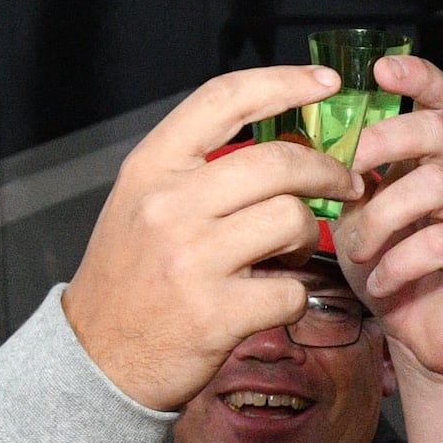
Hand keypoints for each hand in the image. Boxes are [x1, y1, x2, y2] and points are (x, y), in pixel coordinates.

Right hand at [61, 67, 355, 412]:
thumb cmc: (130, 277)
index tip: (324, 83)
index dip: (283, 83)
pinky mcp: (216, 313)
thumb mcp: (141, 202)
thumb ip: (197, 168)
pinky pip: (290, 290)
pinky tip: (273, 299)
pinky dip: (294, 296)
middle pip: (278, 162)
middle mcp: (169, 205)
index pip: (224, 99)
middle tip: (346, 184)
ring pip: (292, 220)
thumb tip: (280, 140)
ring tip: (292, 252)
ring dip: (309, 237)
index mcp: (151, 167)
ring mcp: (192, 259)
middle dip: (327, 171)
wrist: (96, 359)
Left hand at [334, 52, 442, 387]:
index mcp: (441, 161)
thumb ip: (347, 182)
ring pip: (436, 185)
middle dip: (382, 145)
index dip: (417, 78)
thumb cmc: (391, 278)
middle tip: (344, 179)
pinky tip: (383, 282)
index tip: (379, 71)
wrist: (424, 345)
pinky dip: (401, 262)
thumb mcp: (356, 221)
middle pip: (436, 132)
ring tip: (359, 251)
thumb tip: (312, 144)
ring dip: (383, 217)